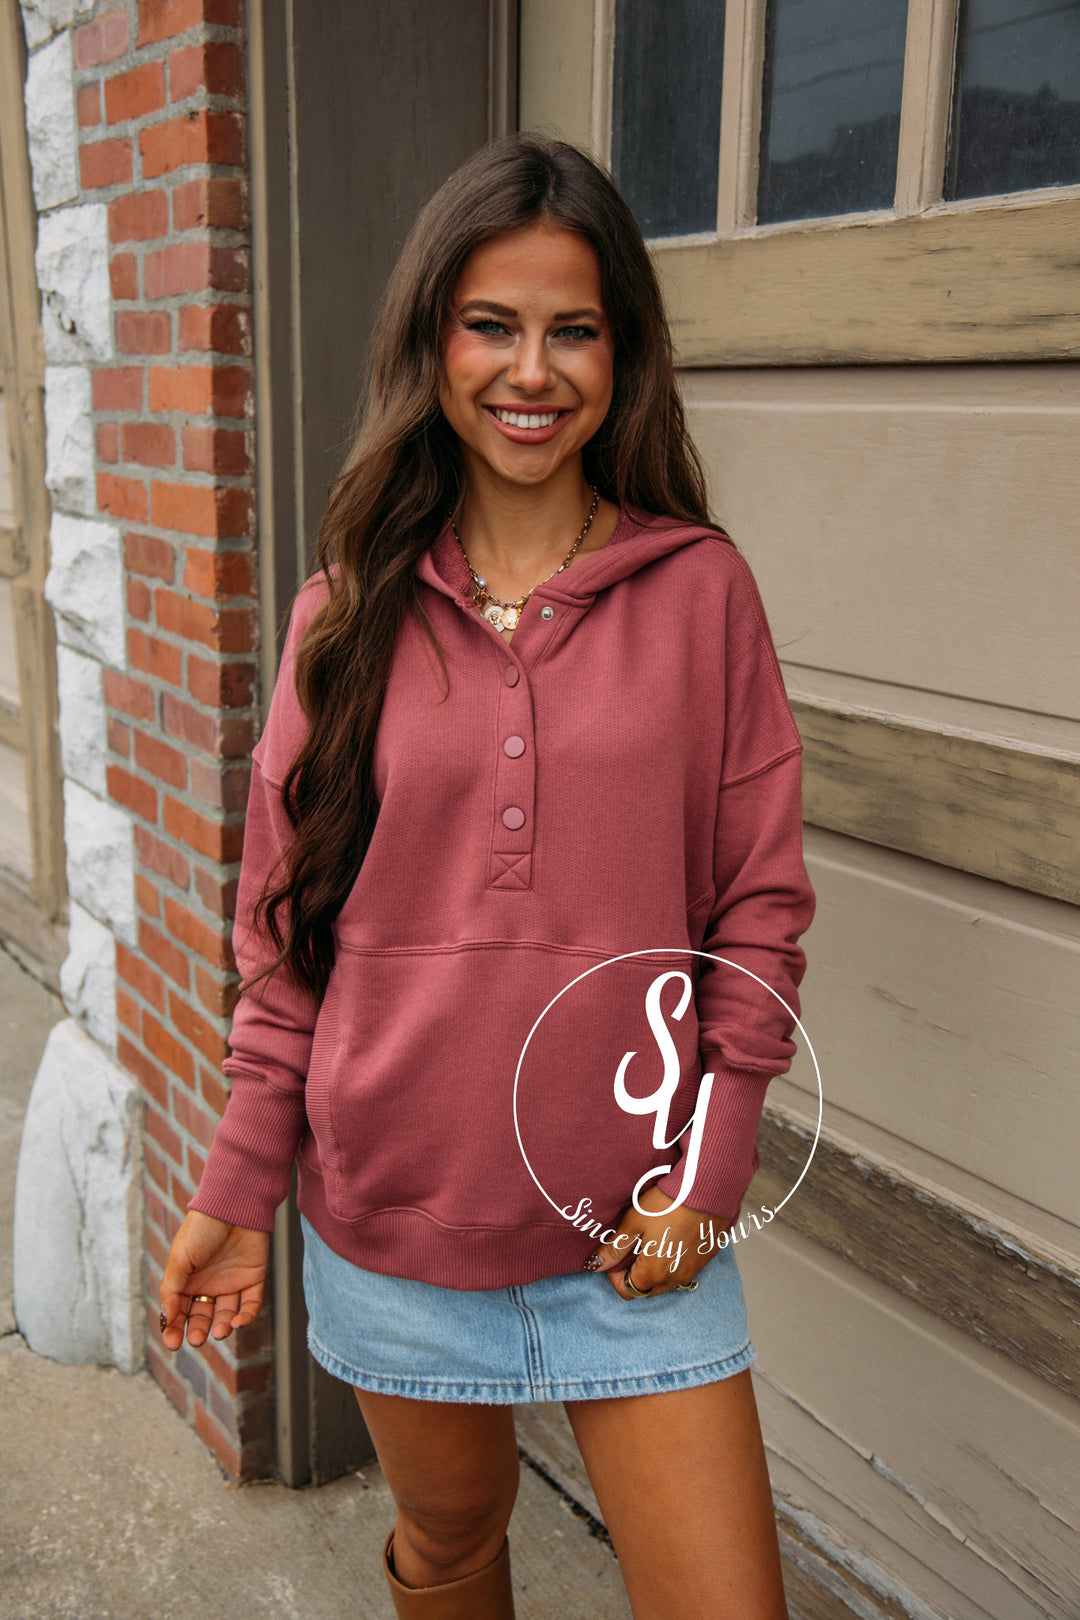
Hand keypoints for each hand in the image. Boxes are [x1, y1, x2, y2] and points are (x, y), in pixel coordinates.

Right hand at [159, 1210, 269, 1350]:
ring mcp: (231, 1282)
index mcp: (187, 1281)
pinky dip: (246, 1317)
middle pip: (203, 1317)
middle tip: (198, 1339)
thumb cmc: (202, 1229)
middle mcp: (209, 1285)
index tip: (173, 1344)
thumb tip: (165, 1321)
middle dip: (199, 1331)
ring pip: (227, 1315)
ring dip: (223, 1328)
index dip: (175, 1329)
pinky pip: (250, 1304)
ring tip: (220, 1332)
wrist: (233, 1206)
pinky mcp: (253, 1278)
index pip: (180, 1312)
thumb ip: (172, 1292)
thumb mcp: (179, 1260)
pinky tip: (238, 1323)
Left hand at [585, 1183, 725, 1300]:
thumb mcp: (634, 1222)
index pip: (628, 1291)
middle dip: (635, 1276)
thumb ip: (614, 1248)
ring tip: (653, 1242)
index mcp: (653, 1273)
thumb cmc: (667, 1204)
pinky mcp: (706, 1259)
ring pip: (668, 1282)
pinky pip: (685, 1270)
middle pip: (648, 1290)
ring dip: (656, 1271)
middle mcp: (675, 1278)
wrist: (707, 1190)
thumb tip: (595, 1265)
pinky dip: (675, 1262)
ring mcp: (693, 1270)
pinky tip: (673, 1239)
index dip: (615, 1277)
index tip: (615, 1256)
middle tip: (632, 1248)